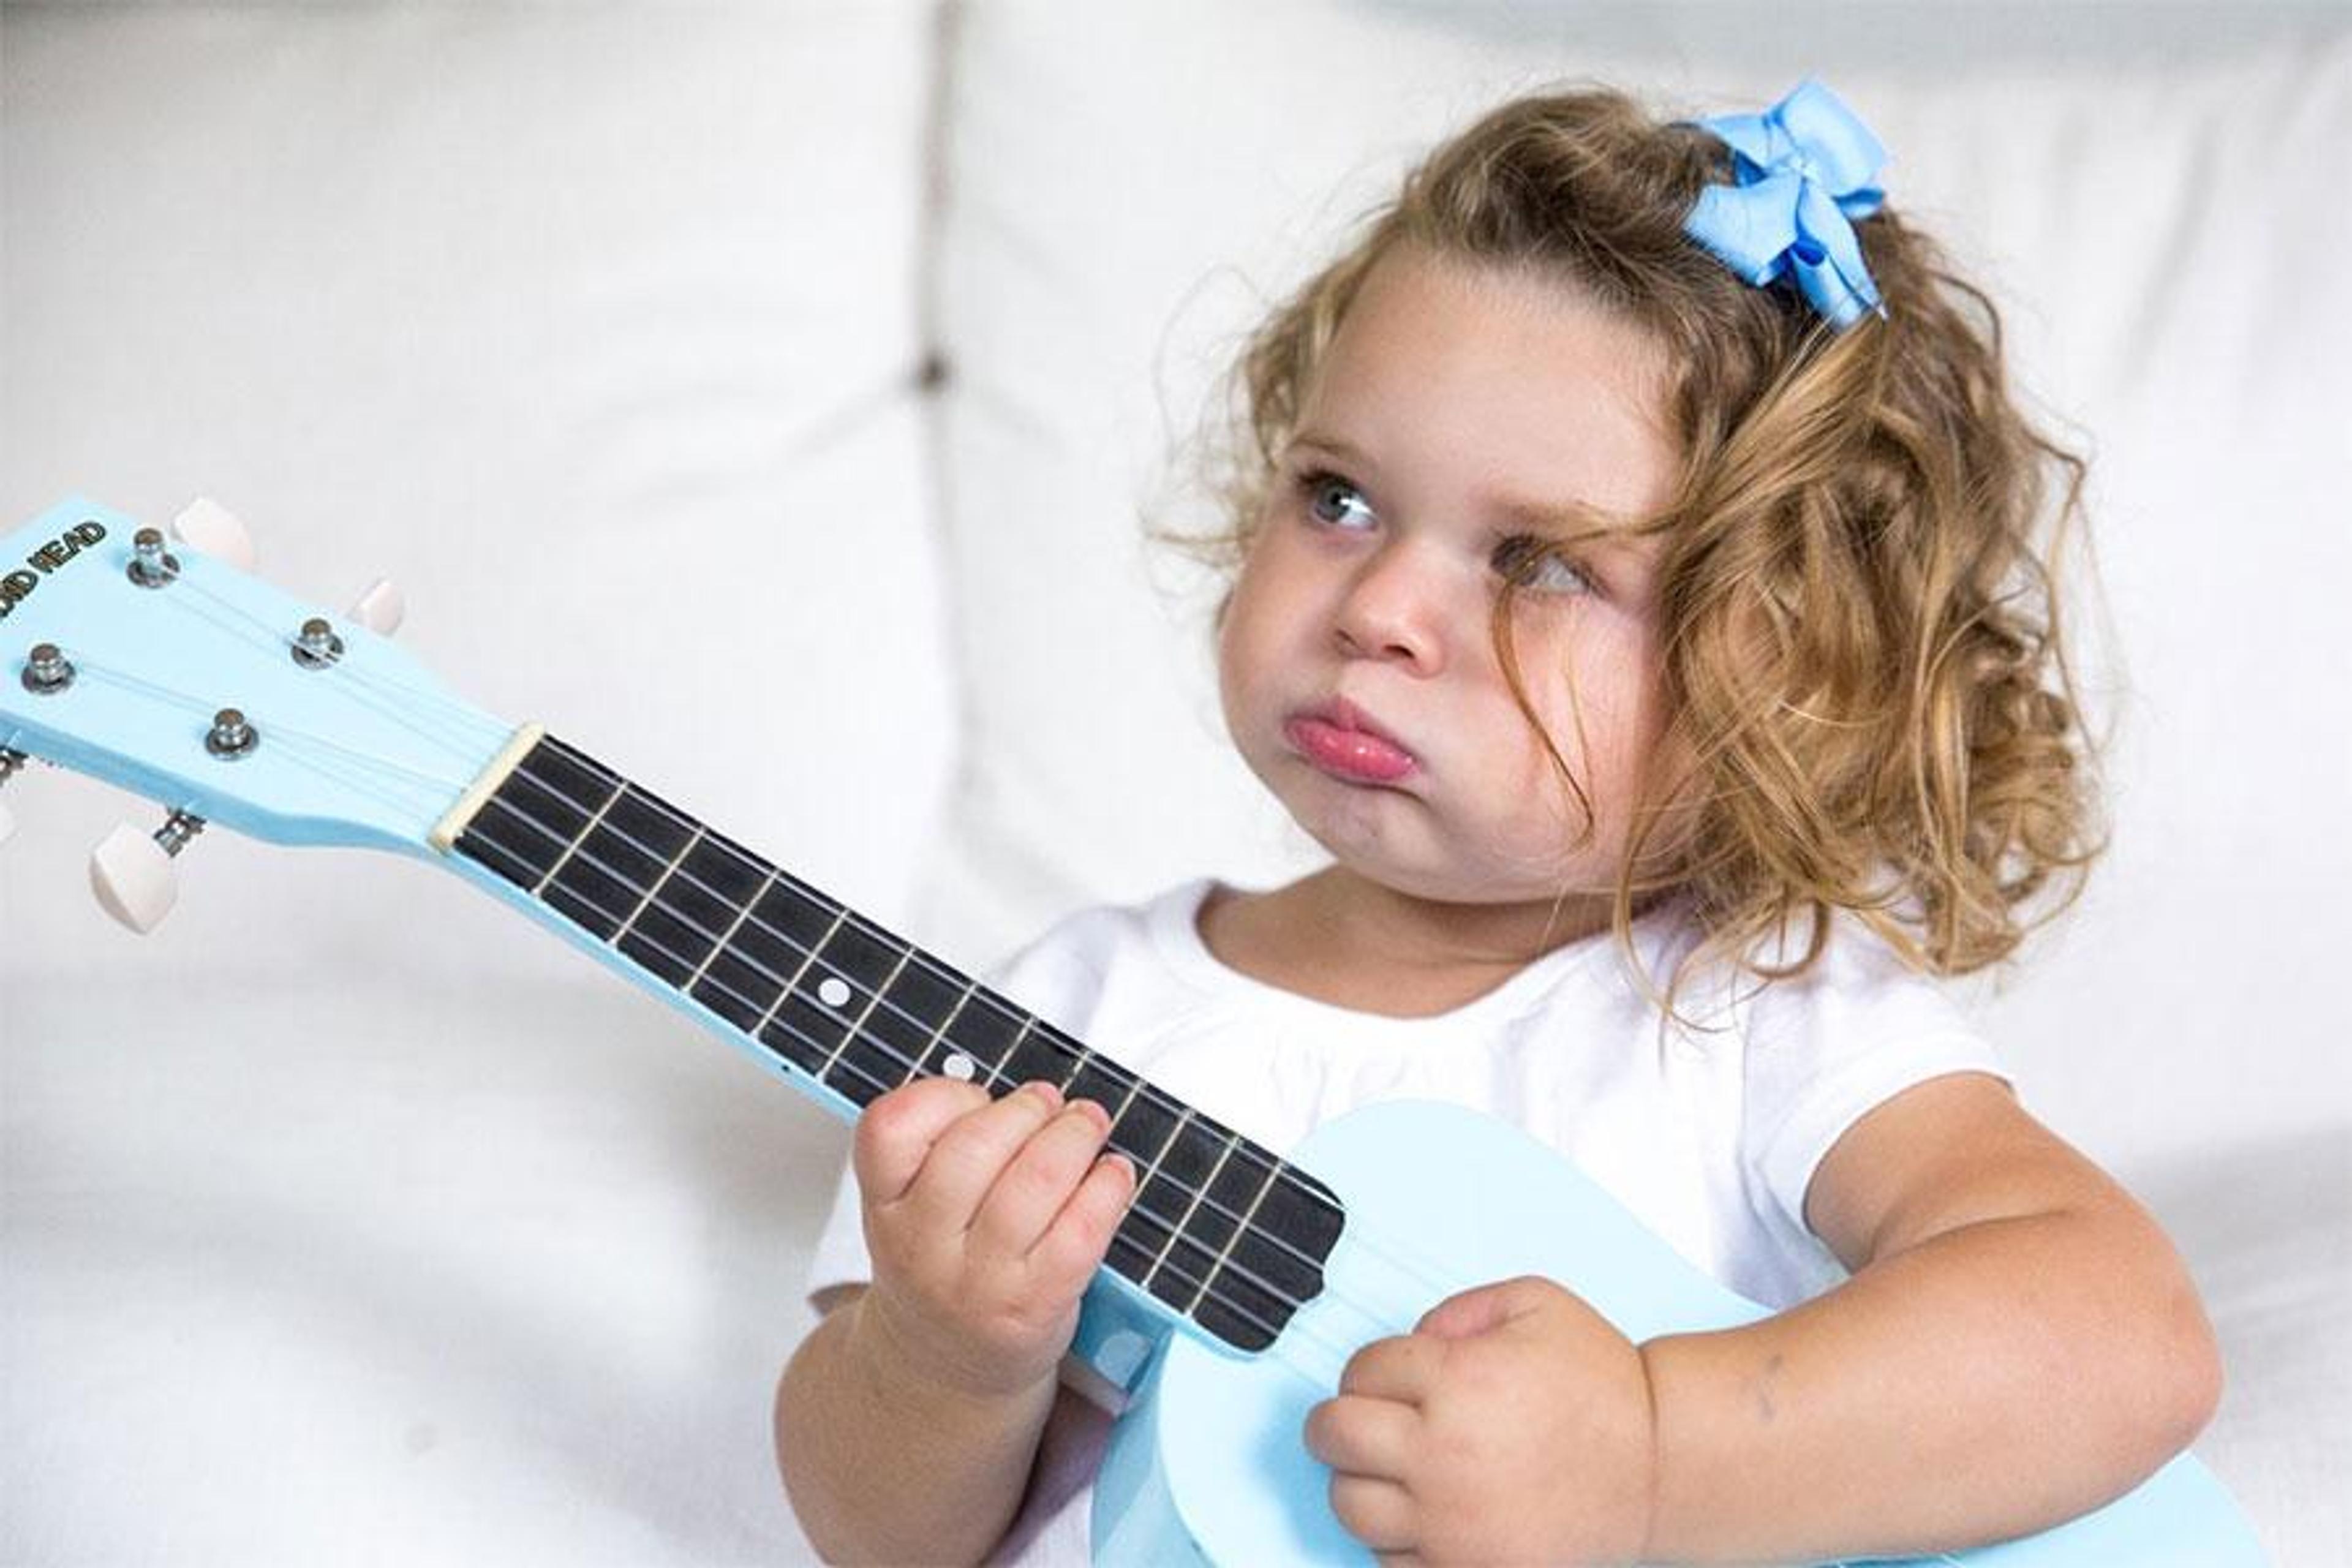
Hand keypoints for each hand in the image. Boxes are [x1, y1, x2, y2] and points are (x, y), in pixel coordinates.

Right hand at [851, 1078, 1134, 1401]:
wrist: (944, 1372)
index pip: (889, 1127)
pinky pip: (1080, 1232)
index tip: (978, 1098)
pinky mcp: (1034, 1307)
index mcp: (884, 1207)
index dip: (943, 1095)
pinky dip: (1107, 1188)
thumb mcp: (910, 1209)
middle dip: (1027, 1109)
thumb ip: (943, 1149)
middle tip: (1051, 1104)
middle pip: (974, 1146)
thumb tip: (1035, 1100)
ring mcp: (978, 1281)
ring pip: (1034, 1180)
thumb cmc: (942, 1268)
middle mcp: (922, 1246)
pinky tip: (1112, 1174)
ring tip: (1087, 1125)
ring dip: (1074, 1136)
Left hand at [1305, 1276, 1657, 1565]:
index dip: (1370, 1369)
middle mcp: (1445, 1453)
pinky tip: (1420, 1514)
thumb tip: (1410, 1341)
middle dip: (1336, 1422)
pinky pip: (1389, 1560)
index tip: (1388, 1378)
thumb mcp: (1534, 1303)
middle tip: (1354, 1422)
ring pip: (1350, 1504)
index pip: (1362, 1370)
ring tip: (1386, 1471)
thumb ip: (1458, 1309)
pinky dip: (1392, 1537)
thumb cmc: (1602, 1384)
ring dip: (1356, 1481)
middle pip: (1335, 1435)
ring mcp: (1453, 1521)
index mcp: (1458, 1379)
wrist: (1658, 1466)